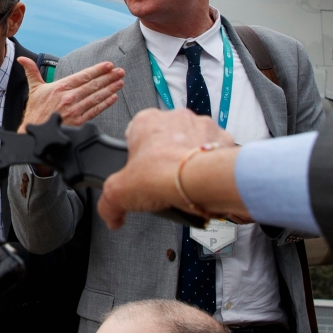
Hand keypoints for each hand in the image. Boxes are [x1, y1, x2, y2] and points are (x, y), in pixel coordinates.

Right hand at [19, 58, 123, 129]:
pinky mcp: (79, 121)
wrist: (34, 133)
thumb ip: (32, 72)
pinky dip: (105, 103)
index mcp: (60, 87)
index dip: (98, 70)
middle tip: (120, 72)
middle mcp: (69, 97)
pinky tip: (113, 97)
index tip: (109, 66)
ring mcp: (75, 109)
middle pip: (93, 85)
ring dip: (110, 88)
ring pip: (96, 96)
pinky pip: (95, 110)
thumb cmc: (35, 111)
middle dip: (109, 77)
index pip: (83, 75)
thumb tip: (22, 59)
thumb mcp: (34, 89)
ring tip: (120, 82)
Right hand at [95, 108, 245, 228]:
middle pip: (167, 139)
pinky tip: (205, 182)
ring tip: (186, 185)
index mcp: (146, 121)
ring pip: (193, 142)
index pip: (136, 134)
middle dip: (166, 158)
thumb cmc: (163, 175)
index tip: (141, 173)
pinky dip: (212, 165)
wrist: (201, 180)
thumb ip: (109, 205)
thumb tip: (111, 216)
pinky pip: (216, 151)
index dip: (137, 157)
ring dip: (190, 159)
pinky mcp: (223, 138)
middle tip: (163, 182)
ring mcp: (201, 126)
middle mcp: (175, 117)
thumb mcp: (119, 193)